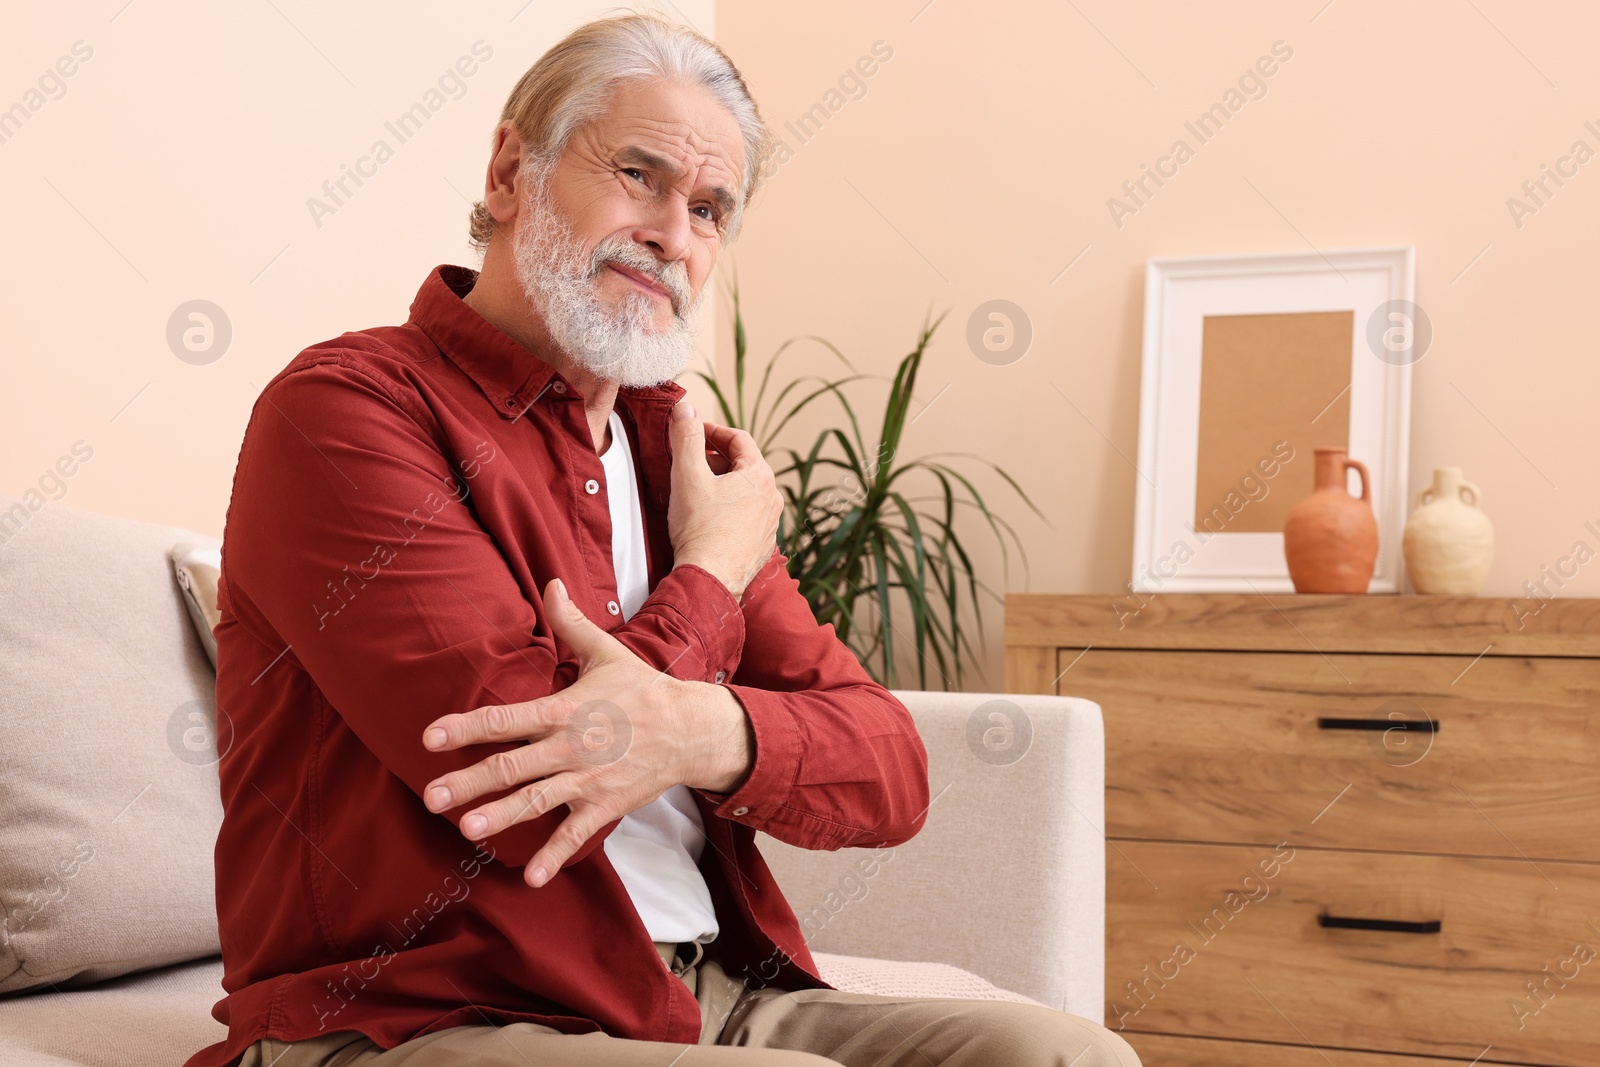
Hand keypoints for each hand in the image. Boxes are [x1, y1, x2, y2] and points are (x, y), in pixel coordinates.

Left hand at [419, 578, 752, 887]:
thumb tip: (551, 583)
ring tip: (468, 830)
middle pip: (512, 765)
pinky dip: (555, 855)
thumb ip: (572, 623)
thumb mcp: (608, 652)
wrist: (692, 729)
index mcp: (566, 709)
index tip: (430, 738)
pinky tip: (531, 878)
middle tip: (432, 796)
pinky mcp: (606, 803)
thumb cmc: (643, 690)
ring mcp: (589, 778)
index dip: (466, 727)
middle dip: (470, 782)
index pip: (507, 719)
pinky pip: (577, 833)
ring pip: (538, 800)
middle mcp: (572, 745)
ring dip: (503, 816)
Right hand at [667, 398, 782, 600]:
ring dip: (723, 484)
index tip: (691, 431)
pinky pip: (746, 517)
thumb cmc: (700, 530)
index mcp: (760, 477)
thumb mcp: (687, 475)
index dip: (712, 430)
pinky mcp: (761, 546)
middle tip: (690, 460)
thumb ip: (686, 437)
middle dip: (716, 458)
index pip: (739, 439)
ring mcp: (770, 524)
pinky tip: (708, 518)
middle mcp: (773, 499)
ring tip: (697, 489)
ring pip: (746, 492)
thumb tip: (685, 408)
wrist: (709, 580)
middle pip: (744, 465)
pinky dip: (728, 509)